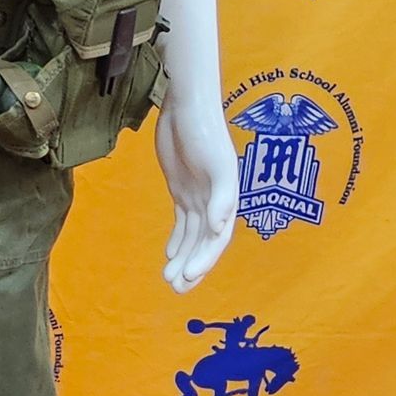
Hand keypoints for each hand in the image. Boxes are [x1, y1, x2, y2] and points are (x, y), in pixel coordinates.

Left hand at [153, 81, 238, 293]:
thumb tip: (219, 228)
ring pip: (192, 236)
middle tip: (176, 288)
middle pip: (205, 243)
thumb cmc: (204, 132)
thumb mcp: (216, 163)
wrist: (187, 107)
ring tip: (168, 280)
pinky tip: (169, 256)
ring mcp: (198, 196)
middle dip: (193, 266)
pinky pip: (182, 221)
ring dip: (183, 258)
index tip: (188, 277)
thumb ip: (221, 195)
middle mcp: (215, 201)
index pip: (217, 238)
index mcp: (227, 198)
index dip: (205, 259)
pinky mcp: (183, 189)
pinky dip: (177, 240)